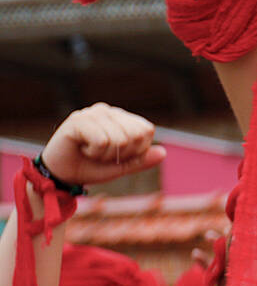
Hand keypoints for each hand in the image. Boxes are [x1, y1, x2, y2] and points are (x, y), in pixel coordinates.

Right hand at [41, 103, 166, 187]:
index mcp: (122, 118)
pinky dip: (94, 153)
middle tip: (103, 155)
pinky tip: (82, 148)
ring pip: (119, 139)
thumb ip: (141, 160)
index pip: (146, 130)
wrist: (63, 174)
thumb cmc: (92, 167)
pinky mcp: (78, 120)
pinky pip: (102, 141)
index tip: (117, 155)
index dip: (136, 150)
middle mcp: (109, 111)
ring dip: (105, 155)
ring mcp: (92, 113)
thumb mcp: (122, 167)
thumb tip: (163, 153)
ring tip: (91, 151)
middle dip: (122, 154)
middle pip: (135, 135)